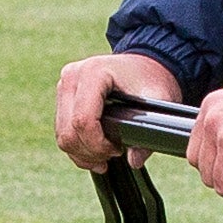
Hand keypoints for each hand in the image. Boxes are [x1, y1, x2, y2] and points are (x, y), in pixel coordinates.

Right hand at [53, 51, 186, 171]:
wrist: (143, 63)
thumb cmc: (151, 77)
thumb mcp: (160, 99)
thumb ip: (152, 129)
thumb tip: (135, 160)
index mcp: (92, 73)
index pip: (83, 120)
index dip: (98, 144)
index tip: (118, 149)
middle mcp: (72, 76)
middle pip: (68, 131)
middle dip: (90, 152)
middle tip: (114, 154)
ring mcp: (64, 86)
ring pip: (62, 134)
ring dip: (82, 153)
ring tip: (105, 156)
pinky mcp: (63, 96)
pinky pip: (61, 131)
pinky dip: (76, 147)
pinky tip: (95, 152)